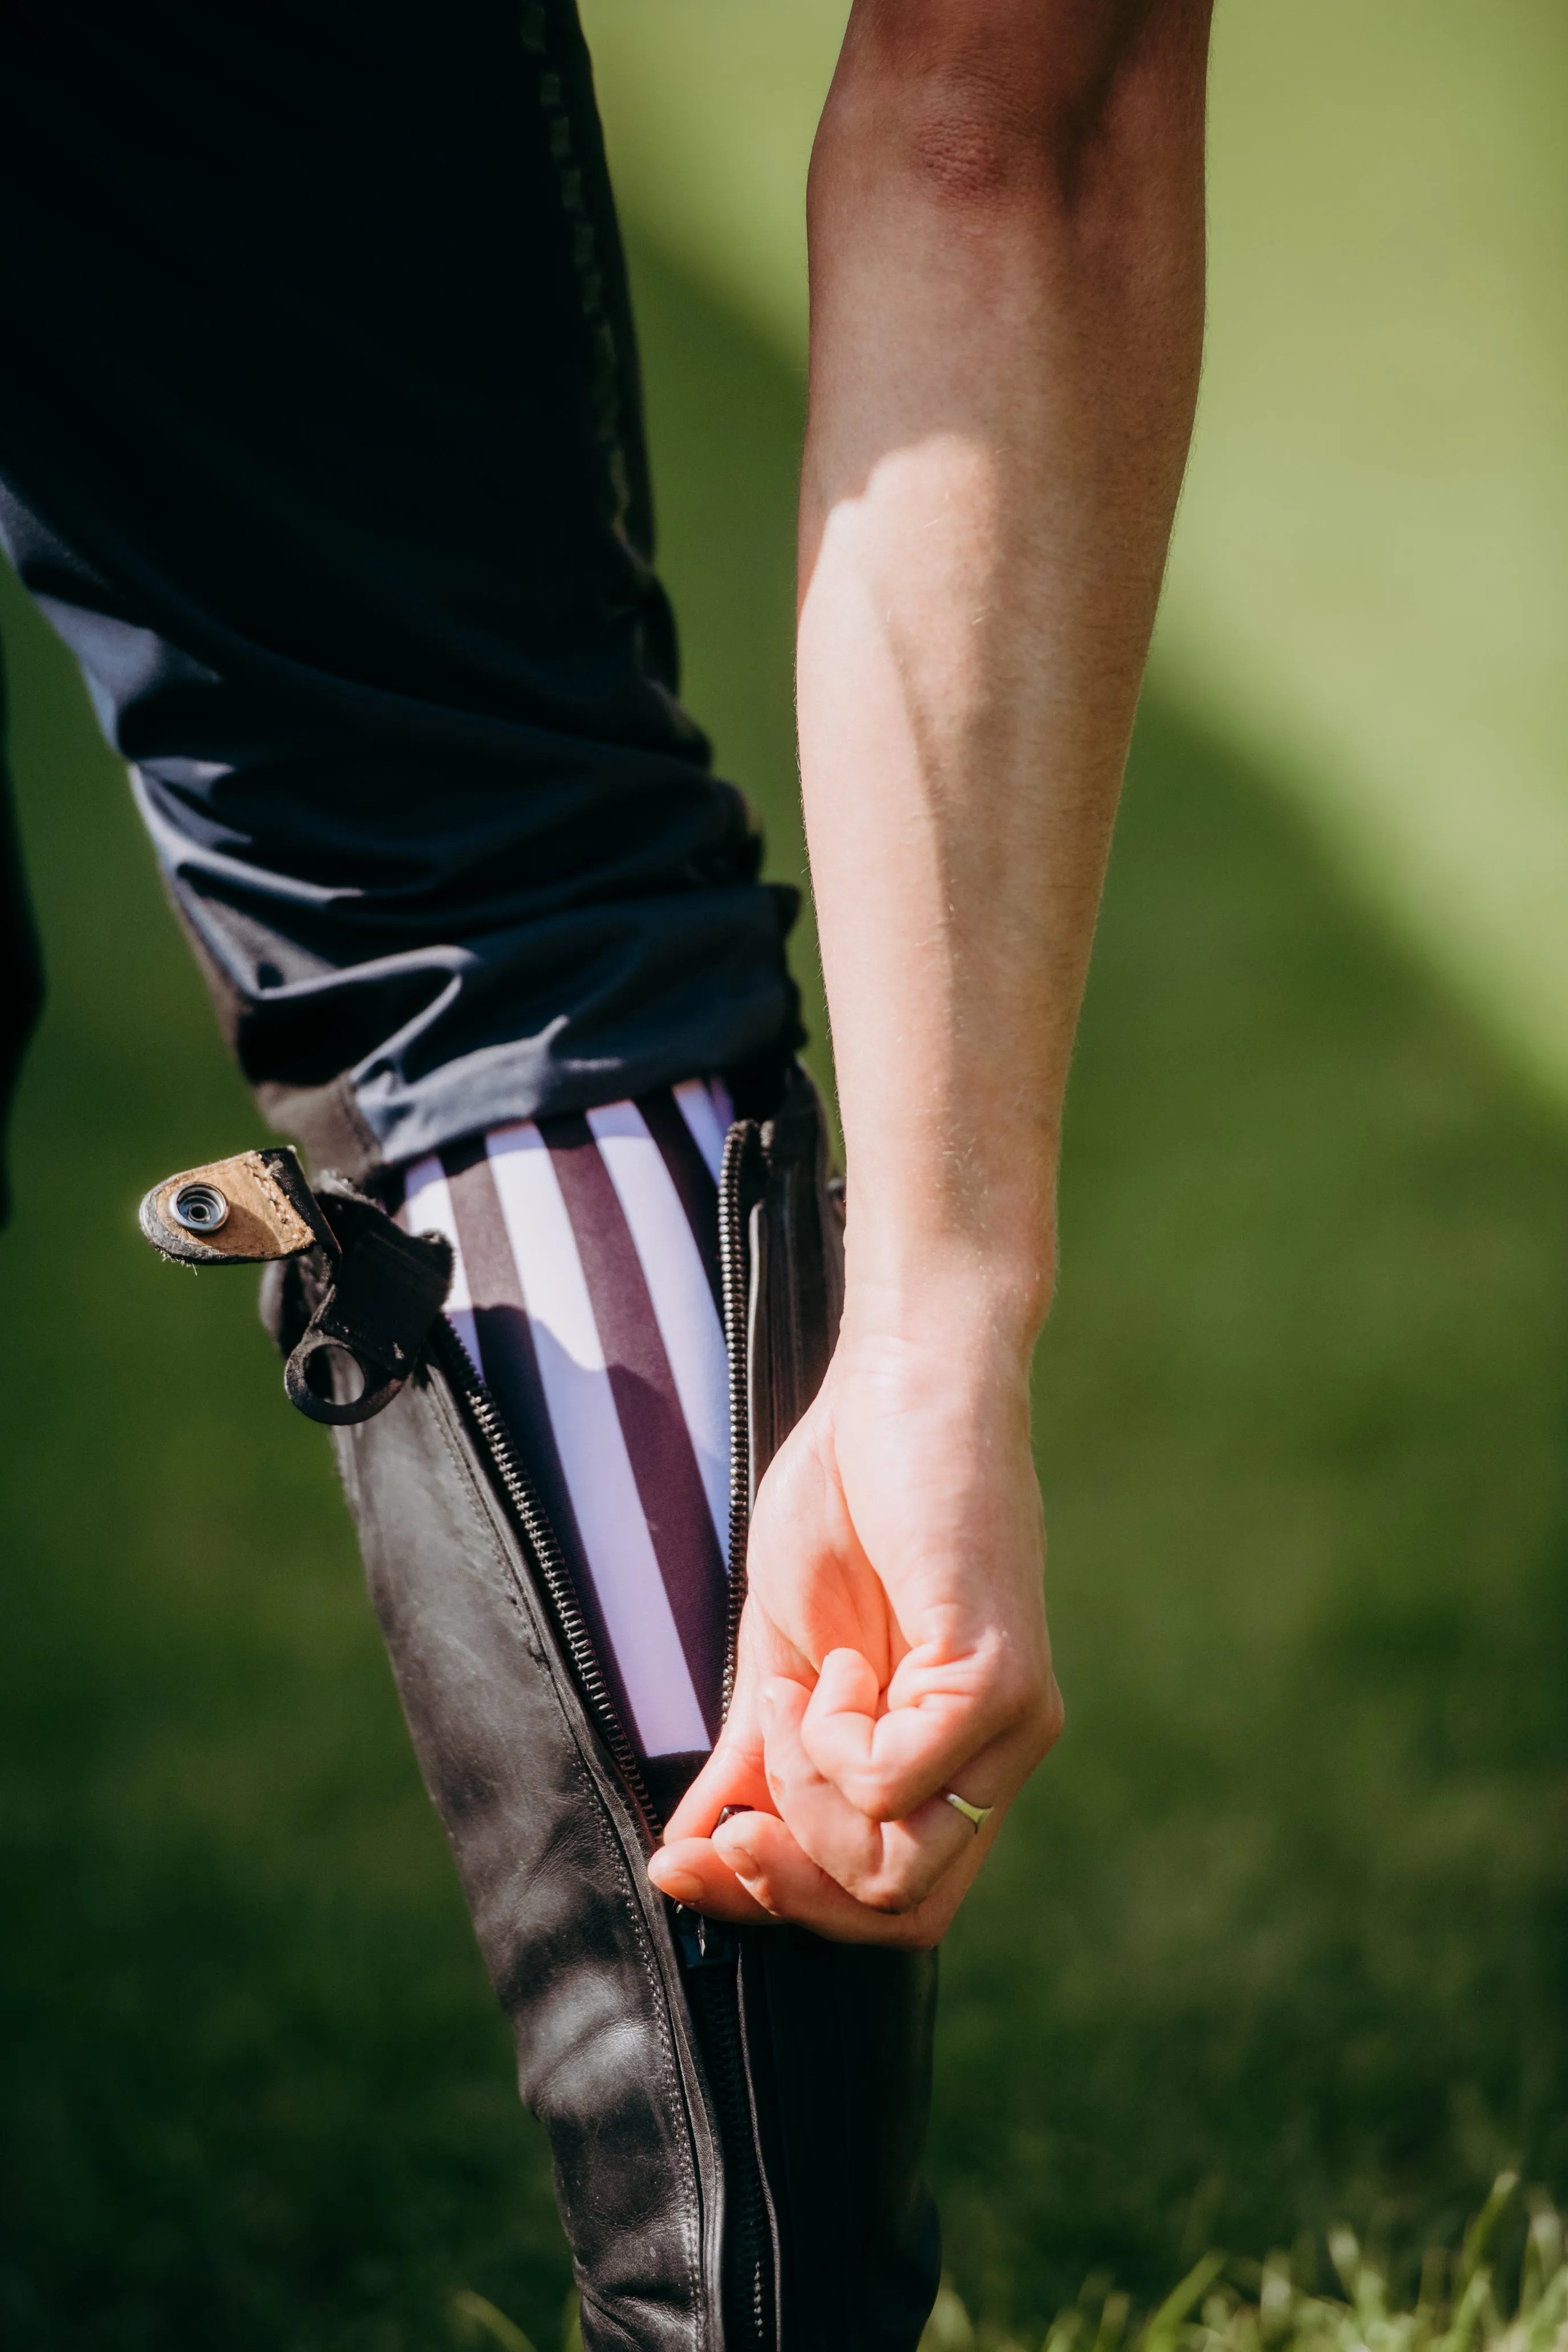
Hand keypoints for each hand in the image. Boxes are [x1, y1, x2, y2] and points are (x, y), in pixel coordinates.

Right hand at [647, 1306, 1063, 1944]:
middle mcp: (1001, 1755)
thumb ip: (750, 1764)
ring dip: (802, 1799)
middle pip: (899, 1912)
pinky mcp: (999, 1677)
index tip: (686, 1863)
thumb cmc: (848, 1496)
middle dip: (786, 1884)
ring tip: (784, 1698)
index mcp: (953, 1757)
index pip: (890, 1904)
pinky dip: (826, 1739)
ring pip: (896, 1868)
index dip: (782, 1907)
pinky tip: (829, 1662)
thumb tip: (685, 1860)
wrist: (899, 1379)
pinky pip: (890, 1781)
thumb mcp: (778, 1655)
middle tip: (726, 1820)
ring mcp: (1011, 1723)